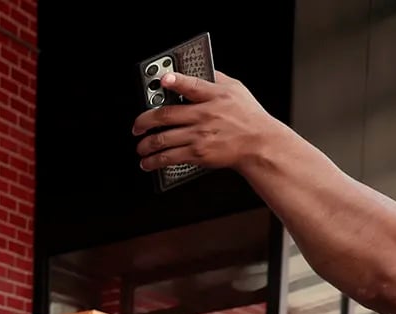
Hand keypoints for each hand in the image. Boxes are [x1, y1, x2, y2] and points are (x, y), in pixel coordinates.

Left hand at [132, 70, 277, 174]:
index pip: (190, 85)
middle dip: (143, 121)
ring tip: (140, 147)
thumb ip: (216, 78)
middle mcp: (204, 114)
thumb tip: (200, 68)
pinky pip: (169, 157)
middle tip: (137, 126)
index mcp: (214, 95)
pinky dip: (154, 161)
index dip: (174, 80)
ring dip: (145, 145)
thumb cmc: (249, 117)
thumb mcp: (236, 89)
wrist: (259, 144)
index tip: (162, 79)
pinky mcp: (198, 153)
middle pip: (165, 115)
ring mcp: (199, 135)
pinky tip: (147, 162)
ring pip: (162, 139)